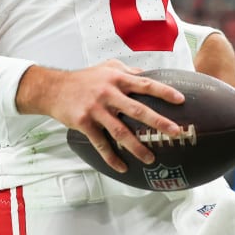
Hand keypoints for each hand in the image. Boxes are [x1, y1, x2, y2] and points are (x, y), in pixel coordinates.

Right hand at [27, 60, 184, 173]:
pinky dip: (112, 157)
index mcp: (117, 78)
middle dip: (158, 122)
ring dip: (137, 147)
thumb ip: (128, 71)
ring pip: (120, 132)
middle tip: (175, 132)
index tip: (181, 100)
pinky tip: (123, 167)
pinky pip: (101, 144)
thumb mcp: (107, 67)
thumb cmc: (84, 78)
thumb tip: (148, 75)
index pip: (145, 84)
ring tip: (151, 158)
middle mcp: (108, 93)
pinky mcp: (84, 123)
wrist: (54, 89)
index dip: (164, 92)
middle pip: (137, 110)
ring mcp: (96, 109)